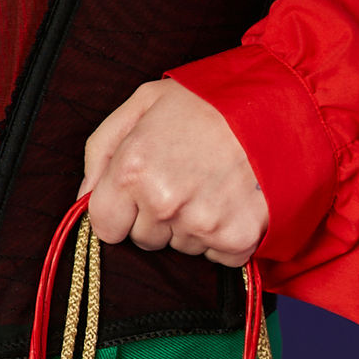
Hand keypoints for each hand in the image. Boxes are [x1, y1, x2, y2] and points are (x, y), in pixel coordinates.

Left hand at [79, 79, 269, 269]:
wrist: (275, 109)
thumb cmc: (205, 102)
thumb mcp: (141, 105)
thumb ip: (100, 151)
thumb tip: (83, 198)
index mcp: (133, 169)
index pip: (104, 226)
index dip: (119, 210)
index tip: (137, 194)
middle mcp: (164, 203)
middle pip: (143, 239)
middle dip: (156, 216)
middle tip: (183, 179)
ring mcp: (202, 224)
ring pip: (180, 248)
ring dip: (190, 225)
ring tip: (210, 184)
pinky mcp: (237, 239)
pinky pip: (215, 256)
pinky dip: (222, 236)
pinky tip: (230, 202)